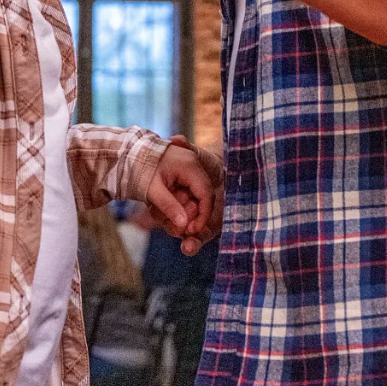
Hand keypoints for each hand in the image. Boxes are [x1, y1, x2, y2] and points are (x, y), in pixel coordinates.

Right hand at [139, 139, 224, 255]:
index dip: (171, 204)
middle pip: (170, 222)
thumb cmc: (206, 162)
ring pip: (180, 233)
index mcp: (168, 192)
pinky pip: (193, 242)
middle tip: (194, 211)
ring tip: (193, 234)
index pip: (161, 204)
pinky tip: (189, 247)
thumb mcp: (196, 153)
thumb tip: (176, 139)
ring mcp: (188, 221)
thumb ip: (185, 146)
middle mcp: (176, 209)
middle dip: (180, 221)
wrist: (225, 173)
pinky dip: (190, 246)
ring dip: (186, 236)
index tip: (183, 199)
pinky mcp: (202, 230)